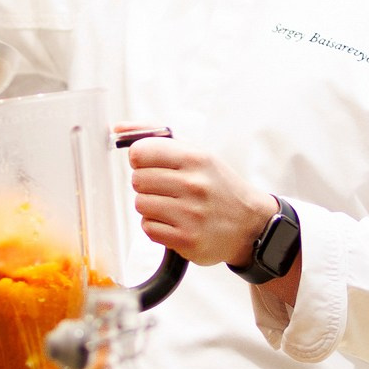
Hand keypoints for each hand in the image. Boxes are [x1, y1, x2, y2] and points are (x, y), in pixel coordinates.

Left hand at [124, 135, 277, 268]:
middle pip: (137, 180)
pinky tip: (176, 222)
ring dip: (151, 207)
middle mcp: (194, 185)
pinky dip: (157, 226)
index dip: (141, 159)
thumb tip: (118, 128)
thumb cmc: (218, 186)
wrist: (250, 225)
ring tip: (173, 206)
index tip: (151, 164)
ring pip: (141, 205)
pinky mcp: (186, 240)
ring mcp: (190, 214)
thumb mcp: (197, 154)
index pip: (140, 152)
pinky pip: (148, 228)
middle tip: (167, 189)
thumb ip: (157, 137)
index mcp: (196, 158)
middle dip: (148, 185)